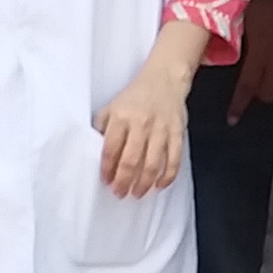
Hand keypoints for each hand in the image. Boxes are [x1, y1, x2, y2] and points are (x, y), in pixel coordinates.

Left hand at [99, 63, 194, 194]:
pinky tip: (159, 185)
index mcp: (121, 117)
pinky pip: (174, 160)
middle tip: (120, 193)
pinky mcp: (177, 133)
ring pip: (152, 164)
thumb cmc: (136, 96)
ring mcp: (161, 129)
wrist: (164, 79)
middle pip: (130, 161)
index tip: (106, 181)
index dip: (107, 169)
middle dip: (124, 182)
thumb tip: (96, 152)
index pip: (110, 149)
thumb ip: (103, 127)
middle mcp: (140, 124)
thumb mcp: (112, 107)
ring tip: (137, 193)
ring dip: (144, 183)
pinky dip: (167, 176)